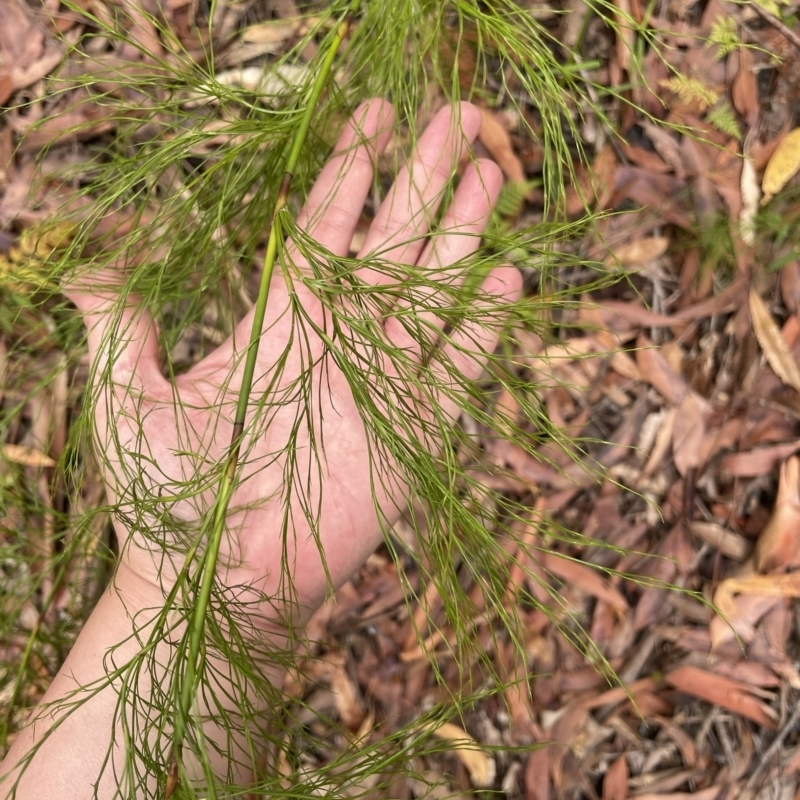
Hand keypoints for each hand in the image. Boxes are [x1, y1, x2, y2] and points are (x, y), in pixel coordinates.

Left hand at [65, 100, 521, 624]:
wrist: (220, 585)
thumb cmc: (165, 500)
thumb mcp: (126, 403)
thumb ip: (117, 329)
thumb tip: (91, 265)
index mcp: (279, 317)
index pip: (324, 224)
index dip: (350, 167)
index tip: (374, 115)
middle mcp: (336, 336)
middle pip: (390, 238)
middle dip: (423, 174)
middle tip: (458, 116)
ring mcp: (379, 380)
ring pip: (431, 290)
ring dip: (461, 234)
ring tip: (490, 177)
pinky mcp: (413, 432)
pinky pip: (456, 366)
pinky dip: (480, 327)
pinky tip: (504, 281)